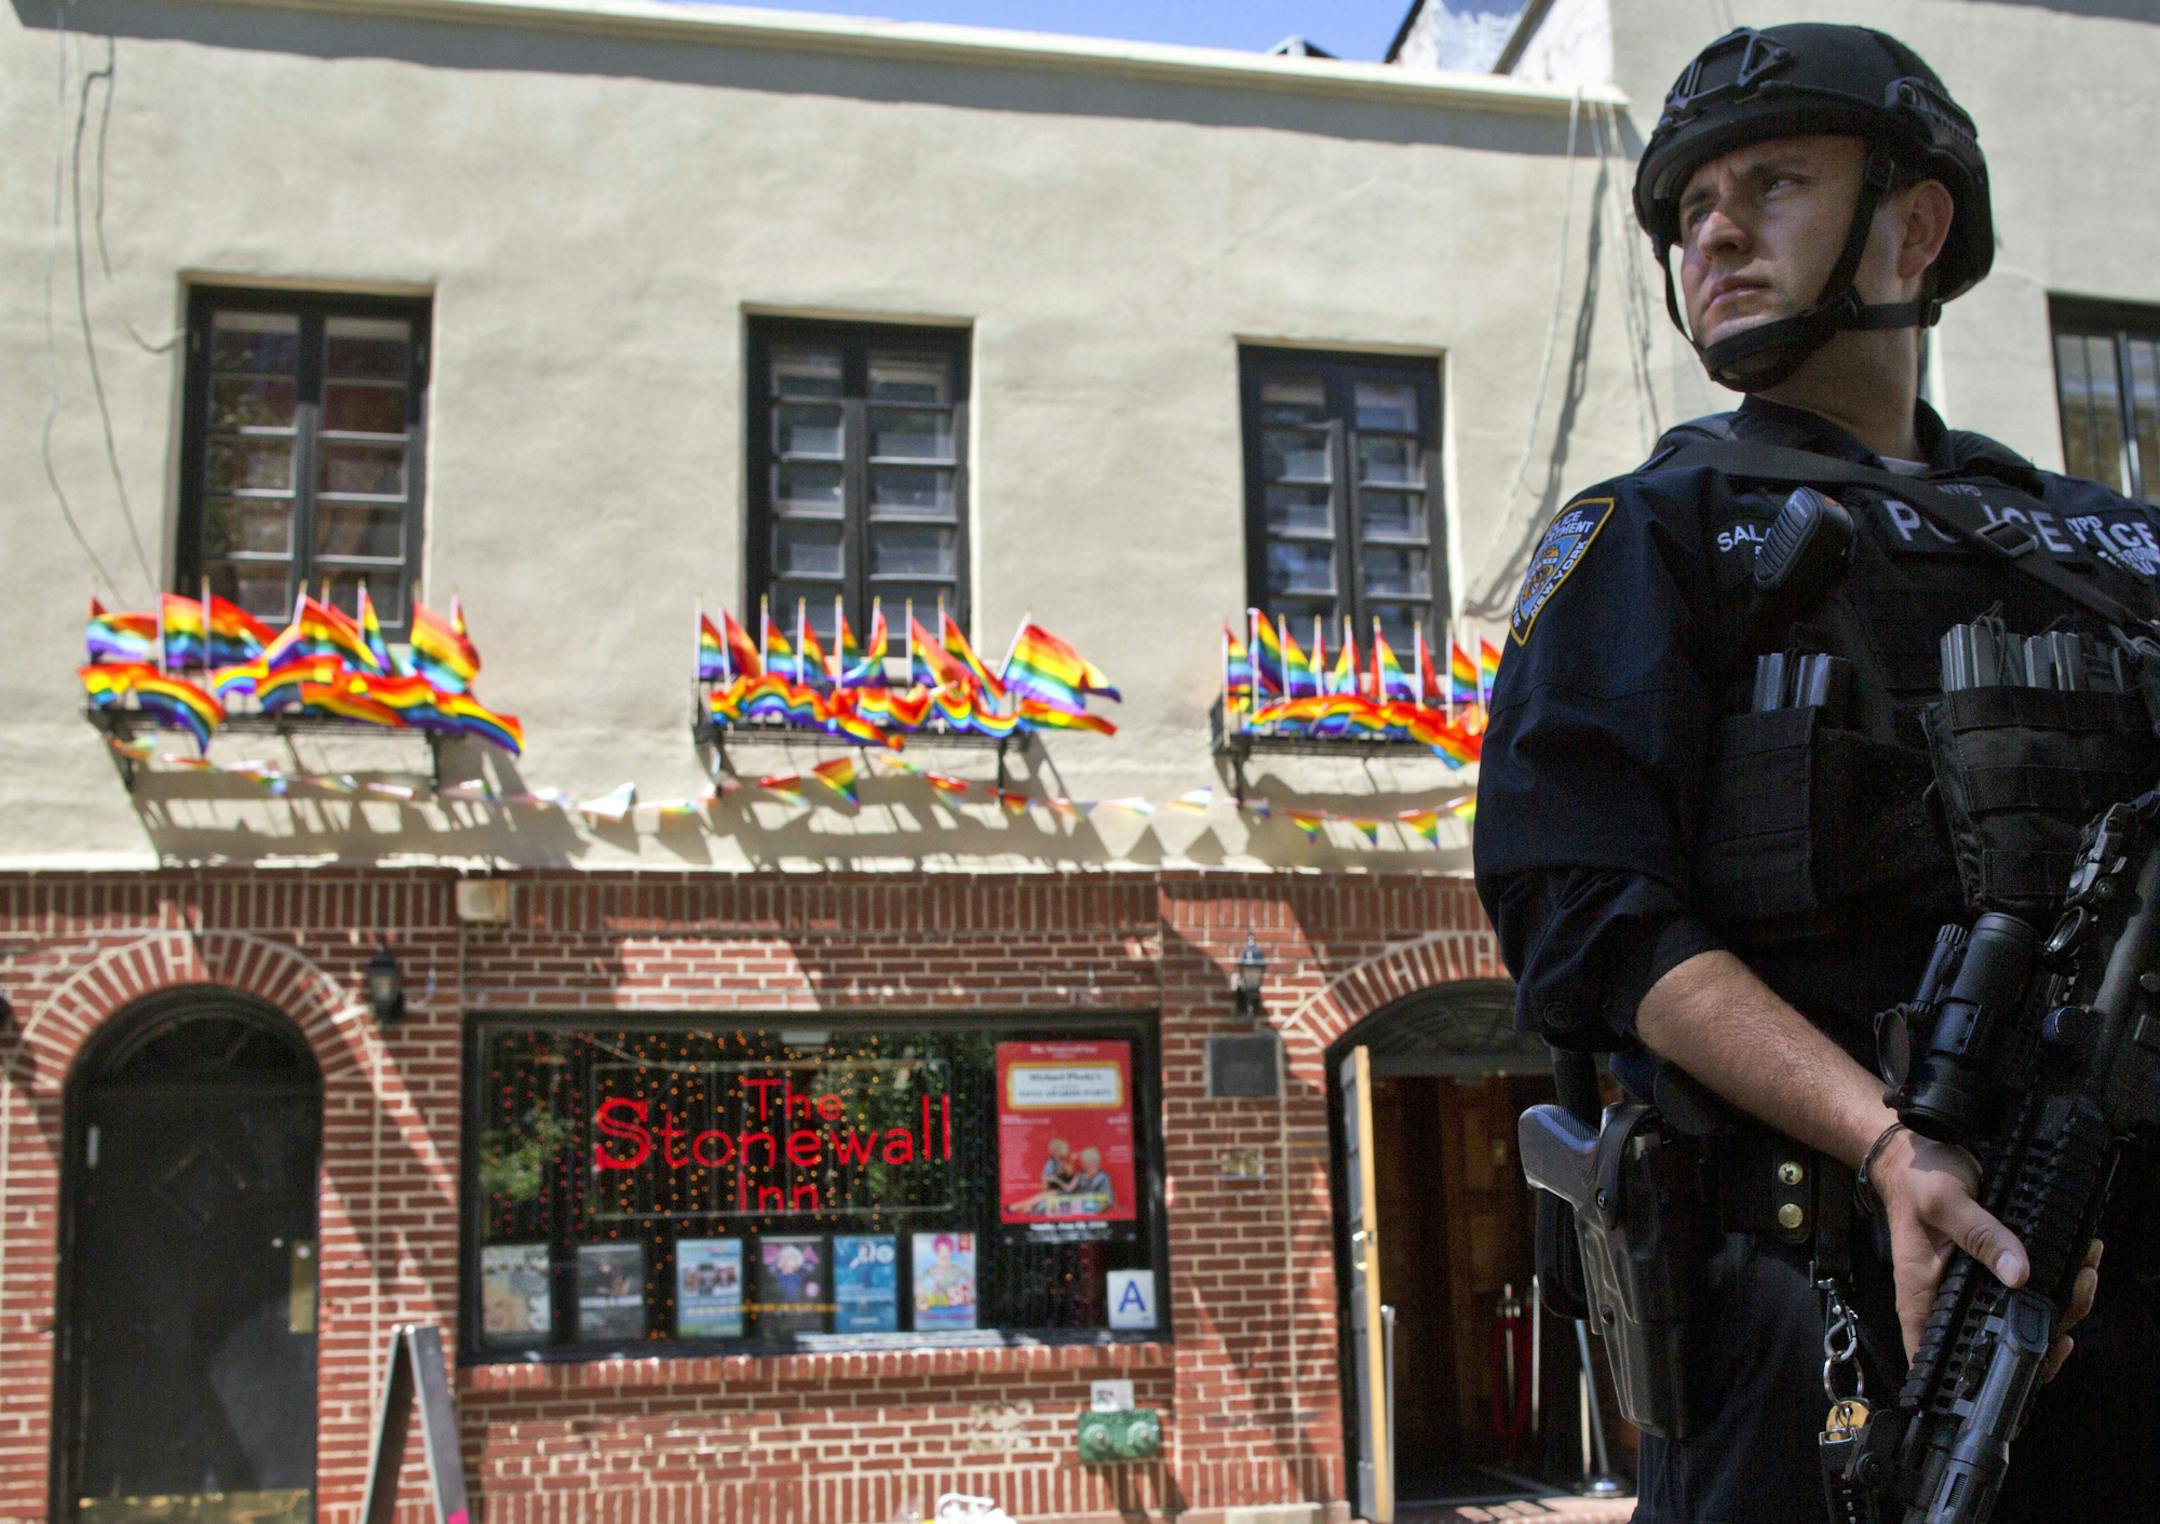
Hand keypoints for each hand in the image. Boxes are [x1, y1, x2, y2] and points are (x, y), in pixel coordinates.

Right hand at [1874, 1127, 2100, 1381]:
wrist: (1913, 1156)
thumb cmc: (1916, 1181)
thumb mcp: (1944, 1203)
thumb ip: (1980, 1236)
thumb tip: (2019, 1275)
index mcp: (1925, 1299)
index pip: (1944, 1361)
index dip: (1984, 1378)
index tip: (2029, 1366)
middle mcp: (1949, 1303)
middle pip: (1998, 1342)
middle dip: (2045, 1331)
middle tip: (2074, 1296)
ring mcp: (1972, 1290)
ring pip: (2022, 1317)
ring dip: (2061, 1303)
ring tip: (2084, 1272)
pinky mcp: (1991, 1273)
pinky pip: (2029, 1292)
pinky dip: (2058, 1283)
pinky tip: (2077, 1263)